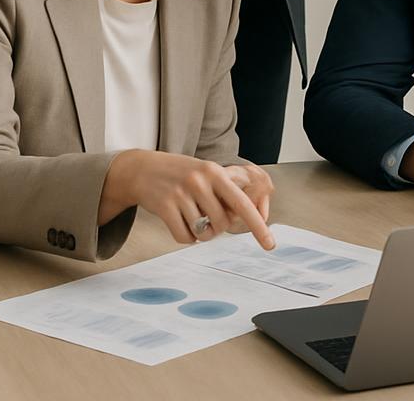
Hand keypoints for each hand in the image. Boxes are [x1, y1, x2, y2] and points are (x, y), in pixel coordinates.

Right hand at [99, 151, 274, 249]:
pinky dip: (184, 236)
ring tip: (190, 217)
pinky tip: (178, 221)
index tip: (270, 244)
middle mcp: (200, 181)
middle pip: (222, 224)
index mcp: (216, 172)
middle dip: (217, 228)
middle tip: (205, 217)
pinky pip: (183, 237)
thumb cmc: (182, 174)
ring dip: (200, 234)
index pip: (242, 203)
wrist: (143, 169)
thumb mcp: (206, 173)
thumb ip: (225, 193)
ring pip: (203, 233)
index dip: (258, 225)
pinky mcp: (164, 206)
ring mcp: (181, 193)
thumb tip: (243, 219)